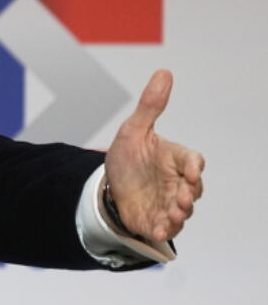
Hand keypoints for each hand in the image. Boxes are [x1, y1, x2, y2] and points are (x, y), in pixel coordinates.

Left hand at [103, 70, 204, 242]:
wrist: (110, 185)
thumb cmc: (129, 157)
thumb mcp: (133, 130)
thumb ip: (150, 106)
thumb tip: (164, 73)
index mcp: (175, 159)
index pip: (192, 161)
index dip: (194, 167)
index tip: (192, 172)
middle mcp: (177, 183)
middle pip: (193, 189)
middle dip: (190, 194)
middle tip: (183, 198)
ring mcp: (169, 203)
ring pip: (182, 211)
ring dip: (180, 214)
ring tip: (174, 214)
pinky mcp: (157, 220)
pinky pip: (166, 227)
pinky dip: (164, 230)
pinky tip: (158, 231)